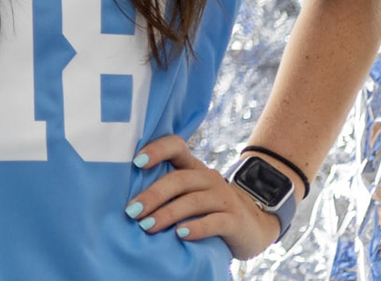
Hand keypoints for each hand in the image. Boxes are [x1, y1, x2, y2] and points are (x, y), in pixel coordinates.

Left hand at [124, 135, 281, 260]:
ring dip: (168, 214)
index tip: (136, 162)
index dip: (157, 150)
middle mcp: (209, 178)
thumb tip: (128, 200)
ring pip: (193, 201)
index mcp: (194, 168)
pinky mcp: (235, 220)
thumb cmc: (208, 210)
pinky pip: (214, 221)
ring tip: (147, 226)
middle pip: (179, 180)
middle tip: (132, 211)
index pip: (176, 146)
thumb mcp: (189, 195)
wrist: (252, 226)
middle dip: (153, 195)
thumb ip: (168, 191)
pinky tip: (181, 234)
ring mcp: (224, 198)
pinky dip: (196, 228)